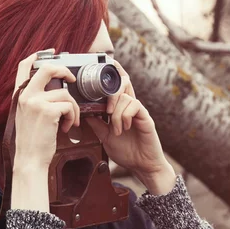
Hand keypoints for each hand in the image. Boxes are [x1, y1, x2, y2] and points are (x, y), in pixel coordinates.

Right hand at [12, 49, 80, 172]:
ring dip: (73, 108)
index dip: (37, 55)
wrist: (29, 160)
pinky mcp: (47, 111)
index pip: (23, 66)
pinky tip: (66, 128)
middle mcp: (25, 95)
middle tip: (72, 80)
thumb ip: (35, 101)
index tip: (50, 52)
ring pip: (65, 93)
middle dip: (64, 70)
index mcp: (19, 95)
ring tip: (69, 121)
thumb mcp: (27, 116)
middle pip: (47, 68)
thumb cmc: (32, 141)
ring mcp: (35, 102)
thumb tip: (55, 90)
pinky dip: (72, 117)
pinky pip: (69, 105)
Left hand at [86, 61, 175, 194]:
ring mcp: (139, 110)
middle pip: (123, 83)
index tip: (106, 62)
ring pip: (124, 97)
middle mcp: (131, 106)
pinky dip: (125, 116)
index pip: (117, 85)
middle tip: (106, 110)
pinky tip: (124, 127)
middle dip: (111, 89)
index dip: (114, 72)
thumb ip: (97, 123)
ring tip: (116, 130)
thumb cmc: (127, 152)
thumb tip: (84, 112)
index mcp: (121, 108)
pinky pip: (134, 105)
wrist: (142, 166)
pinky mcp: (145, 117)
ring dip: (116, 114)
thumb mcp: (105, 137)